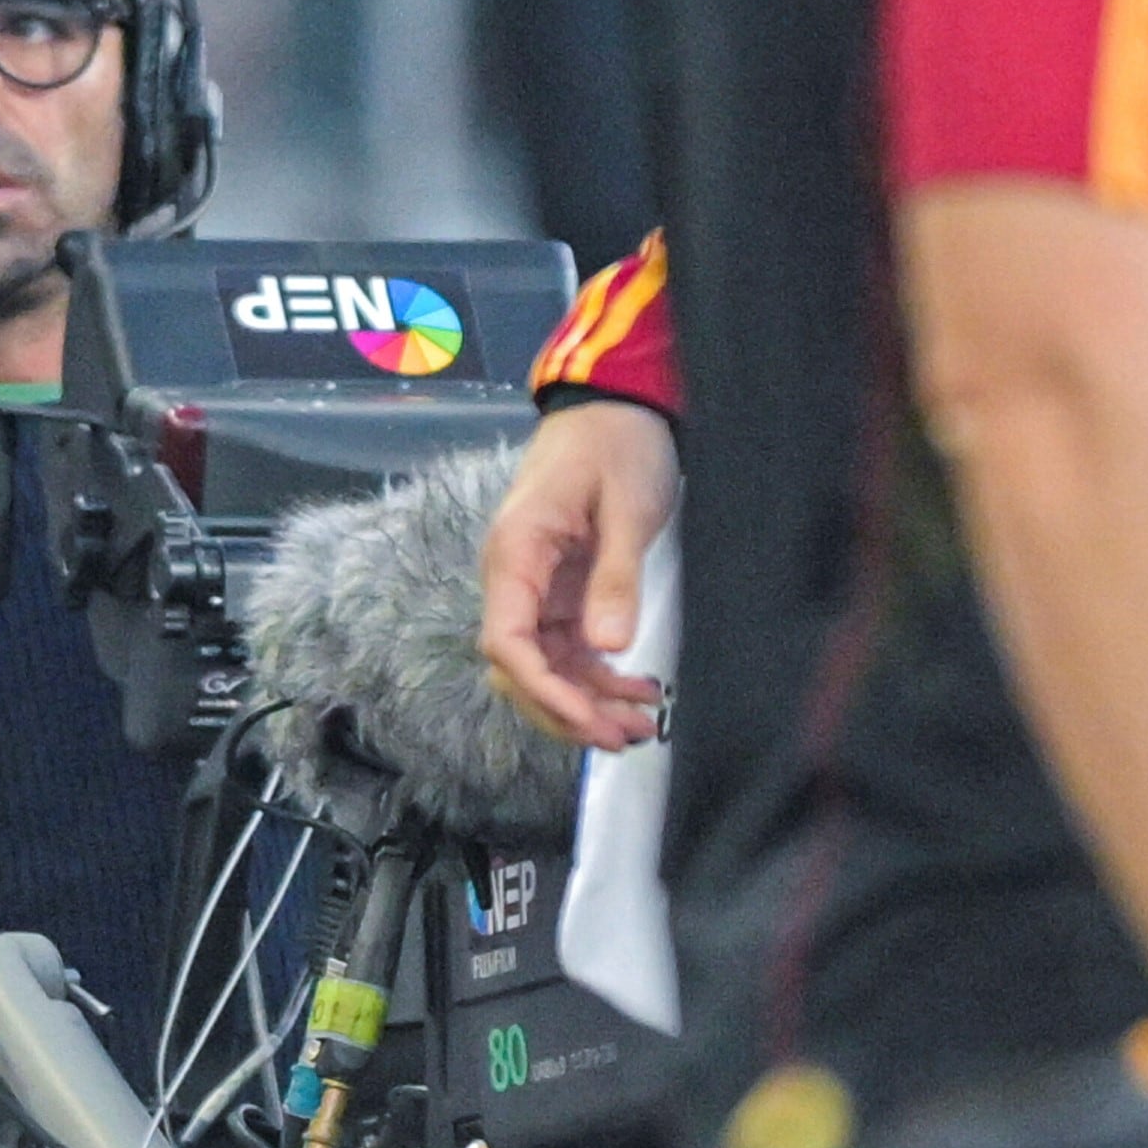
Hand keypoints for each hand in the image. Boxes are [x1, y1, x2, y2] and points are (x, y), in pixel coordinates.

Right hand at [478, 400, 678, 749]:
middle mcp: (514, 578)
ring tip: (640, 727)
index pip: (507, 642)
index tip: (589, 720)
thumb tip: (607, 645)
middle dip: (565, 710)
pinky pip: (568, 648)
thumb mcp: (626, 507)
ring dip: (585, 701)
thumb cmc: (615, 446)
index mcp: (517, 555)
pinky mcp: (560, 591)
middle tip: (623, 738)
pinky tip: (637, 691)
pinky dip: (597, 677)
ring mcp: (536, 588)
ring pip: (545, 665)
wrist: (611, 409)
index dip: (542, 690)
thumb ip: (615, 577)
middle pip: (519, 666)